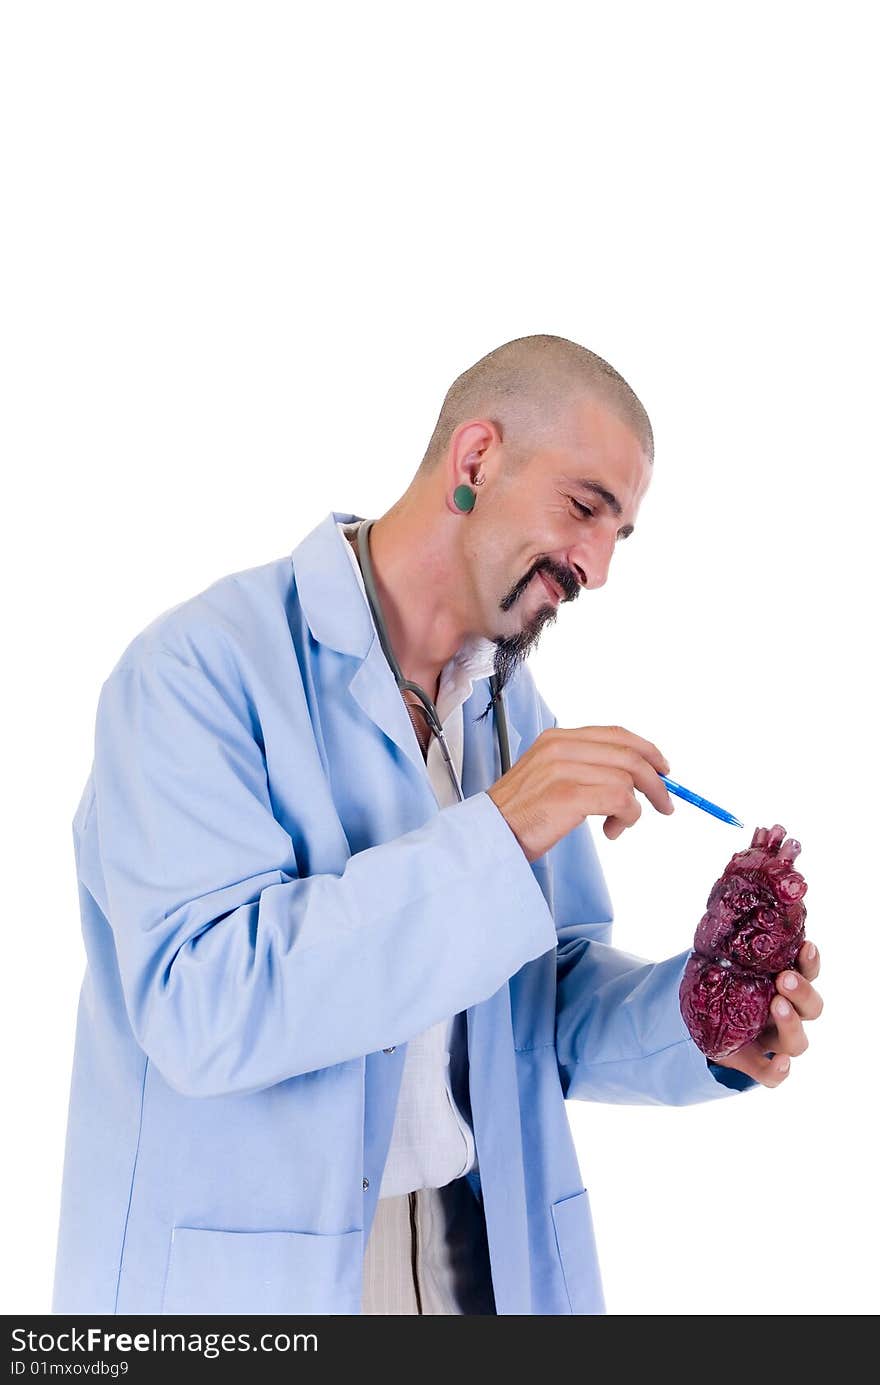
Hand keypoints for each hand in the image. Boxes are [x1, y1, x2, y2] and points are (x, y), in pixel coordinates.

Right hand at [487, 724, 673, 862]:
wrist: (489, 835)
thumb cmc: (520, 814)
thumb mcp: (549, 776)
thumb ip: (584, 767)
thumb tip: (632, 778)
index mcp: (557, 738)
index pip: (616, 734)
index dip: (647, 750)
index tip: (664, 769)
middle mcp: (560, 747)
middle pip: (629, 755)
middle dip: (656, 782)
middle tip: (665, 805)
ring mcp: (563, 769)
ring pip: (627, 779)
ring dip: (634, 808)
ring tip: (618, 826)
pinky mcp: (568, 795)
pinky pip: (620, 799)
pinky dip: (626, 817)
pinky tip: (612, 830)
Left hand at [711, 939, 822, 1085]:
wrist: (698, 1020)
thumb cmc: (720, 982)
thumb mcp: (726, 961)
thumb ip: (732, 942)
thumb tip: (727, 908)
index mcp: (783, 986)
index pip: (807, 973)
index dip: (810, 962)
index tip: (805, 946)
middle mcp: (786, 1014)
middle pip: (811, 1008)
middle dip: (801, 991)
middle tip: (783, 978)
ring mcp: (773, 1041)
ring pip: (797, 1041)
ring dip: (792, 1023)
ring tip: (776, 1005)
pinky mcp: (754, 1063)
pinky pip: (773, 1075)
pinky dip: (779, 1070)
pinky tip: (780, 1062)